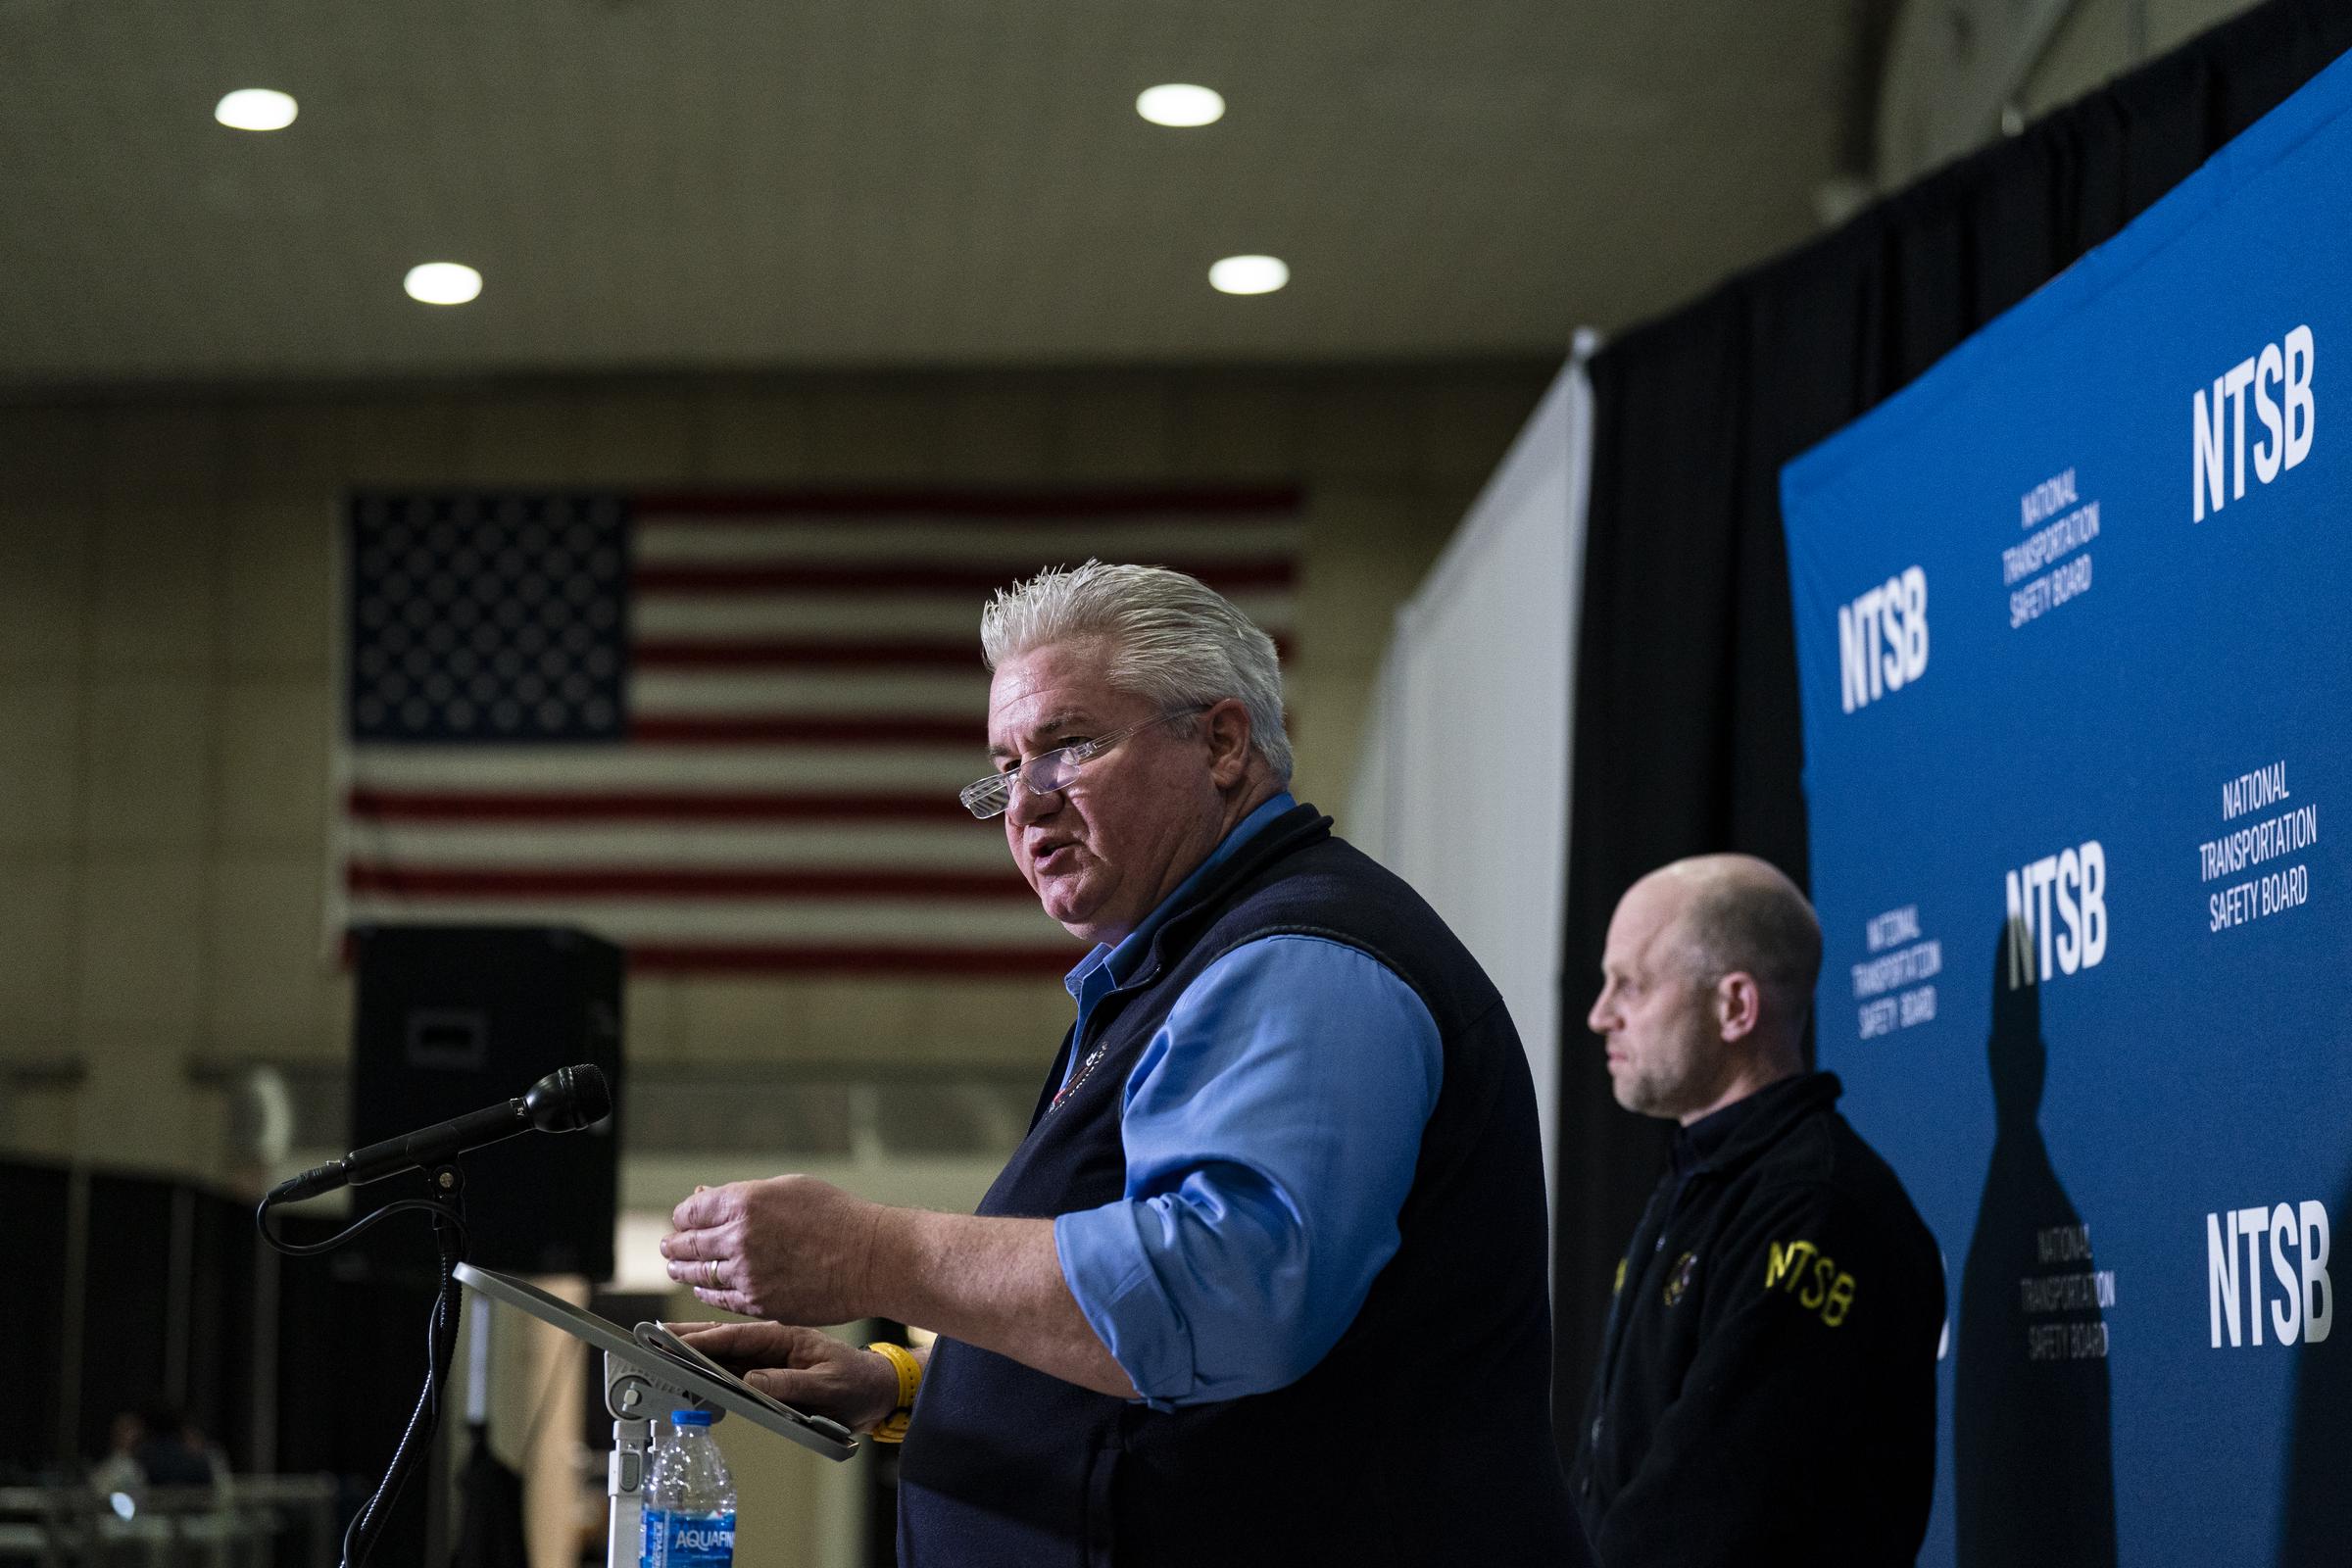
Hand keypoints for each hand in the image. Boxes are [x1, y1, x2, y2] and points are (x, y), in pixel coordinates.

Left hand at [661, 1176, 883, 1324]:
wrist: (871, 1259)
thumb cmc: (837, 1217)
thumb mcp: (789, 1188)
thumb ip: (743, 1194)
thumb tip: (704, 1196)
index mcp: (746, 1202)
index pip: (691, 1211)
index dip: (683, 1216)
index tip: (683, 1220)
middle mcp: (740, 1238)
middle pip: (687, 1244)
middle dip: (676, 1245)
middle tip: (671, 1247)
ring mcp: (747, 1274)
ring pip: (698, 1275)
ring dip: (684, 1271)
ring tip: (678, 1268)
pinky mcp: (758, 1303)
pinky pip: (719, 1299)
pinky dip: (706, 1293)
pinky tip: (704, 1288)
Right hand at [668, 1321, 901, 1432]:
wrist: (877, 1389)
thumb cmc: (857, 1383)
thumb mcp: (827, 1386)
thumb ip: (789, 1384)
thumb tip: (750, 1383)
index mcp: (787, 1338)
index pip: (739, 1337)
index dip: (705, 1339)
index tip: (675, 1338)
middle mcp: (774, 1343)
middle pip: (725, 1339)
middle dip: (689, 1337)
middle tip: (654, 1336)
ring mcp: (770, 1357)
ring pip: (726, 1353)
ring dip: (695, 1349)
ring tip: (662, 1346)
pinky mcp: (770, 1372)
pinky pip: (735, 1369)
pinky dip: (711, 1368)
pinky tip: (691, 1367)